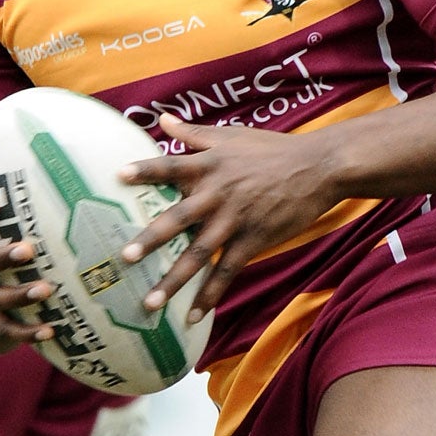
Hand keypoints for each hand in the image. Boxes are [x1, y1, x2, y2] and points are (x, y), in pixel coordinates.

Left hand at [119, 114, 340, 321]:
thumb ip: (194, 133)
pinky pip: (227, 271)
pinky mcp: (254, 240)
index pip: (170, 166)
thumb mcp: (232, 136)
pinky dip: (211, 294)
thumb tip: (162, 120)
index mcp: (210, 165)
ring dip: (174, 279)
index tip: (117, 176)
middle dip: (151, 238)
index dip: (145, 170)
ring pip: (200, 253)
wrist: (317, 169)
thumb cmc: (272, 150)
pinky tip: (194, 315)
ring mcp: (236, 219)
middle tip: (125, 256)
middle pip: (179, 218)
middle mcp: (218, 193)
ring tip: (151, 302)